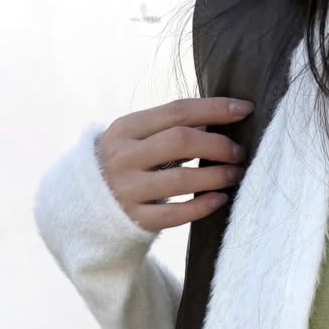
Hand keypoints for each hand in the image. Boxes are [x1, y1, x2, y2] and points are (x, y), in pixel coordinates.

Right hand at [96, 96, 254, 233]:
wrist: (85, 205)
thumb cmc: (126, 165)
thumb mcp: (136, 139)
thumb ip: (168, 129)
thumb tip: (220, 120)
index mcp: (126, 128)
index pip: (177, 110)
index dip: (215, 108)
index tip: (244, 109)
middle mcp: (124, 156)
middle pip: (180, 141)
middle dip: (218, 144)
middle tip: (239, 152)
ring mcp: (128, 190)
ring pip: (181, 179)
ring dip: (216, 175)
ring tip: (236, 174)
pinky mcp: (135, 219)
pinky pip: (175, 214)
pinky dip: (202, 206)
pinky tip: (220, 199)